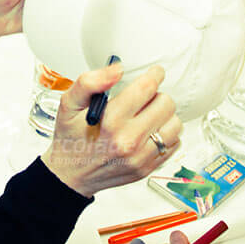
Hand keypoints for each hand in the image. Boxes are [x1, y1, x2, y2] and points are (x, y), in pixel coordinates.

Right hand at [43, 63, 181, 197]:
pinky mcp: (147, 168)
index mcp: (111, 121)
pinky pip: (174, 144)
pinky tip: (149, 132)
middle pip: (166, 104)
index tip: (156, 72)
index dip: (155, 75)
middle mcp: (128, 141)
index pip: (146, 88)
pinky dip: (165, 134)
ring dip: (164, 115)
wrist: (70, 174)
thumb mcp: (69, 104)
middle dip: (157, 95)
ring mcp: (140, 157)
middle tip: (145, 98)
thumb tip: (117, 69)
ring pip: (175, 124)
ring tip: (148, 115)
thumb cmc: (71, 138)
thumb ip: (90, 82)